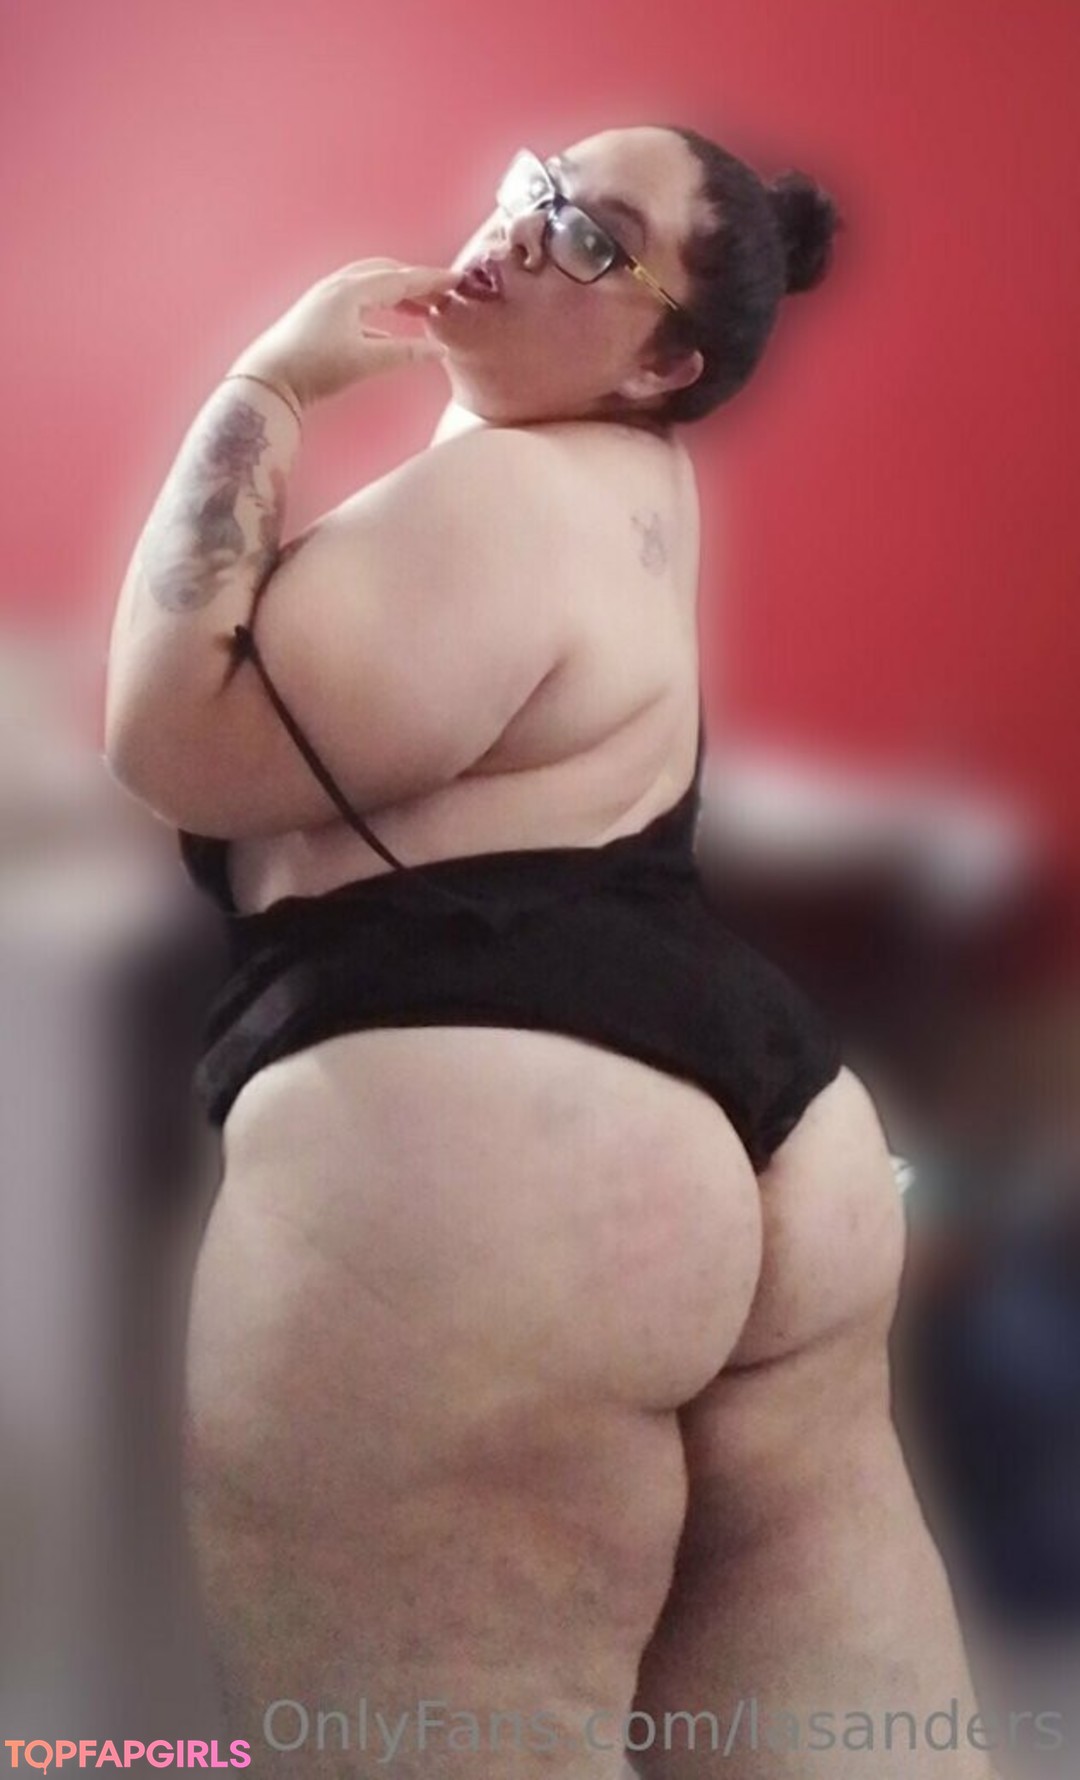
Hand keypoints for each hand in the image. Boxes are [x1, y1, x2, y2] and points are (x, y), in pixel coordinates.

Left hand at [227, 259, 458, 409]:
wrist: (268, 379)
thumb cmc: (314, 368)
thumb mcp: (365, 361)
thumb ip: (405, 354)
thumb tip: (439, 350)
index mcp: (353, 290)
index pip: (402, 278)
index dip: (432, 280)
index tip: (457, 280)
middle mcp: (339, 286)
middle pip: (387, 273)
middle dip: (417, 282)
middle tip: (442, 296)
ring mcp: (327, 298)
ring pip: (372, 285)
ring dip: (399, 293)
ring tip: (423, 309)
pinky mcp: (320, 315)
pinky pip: (360, 302)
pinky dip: (382, 309)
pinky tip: (394, 330)